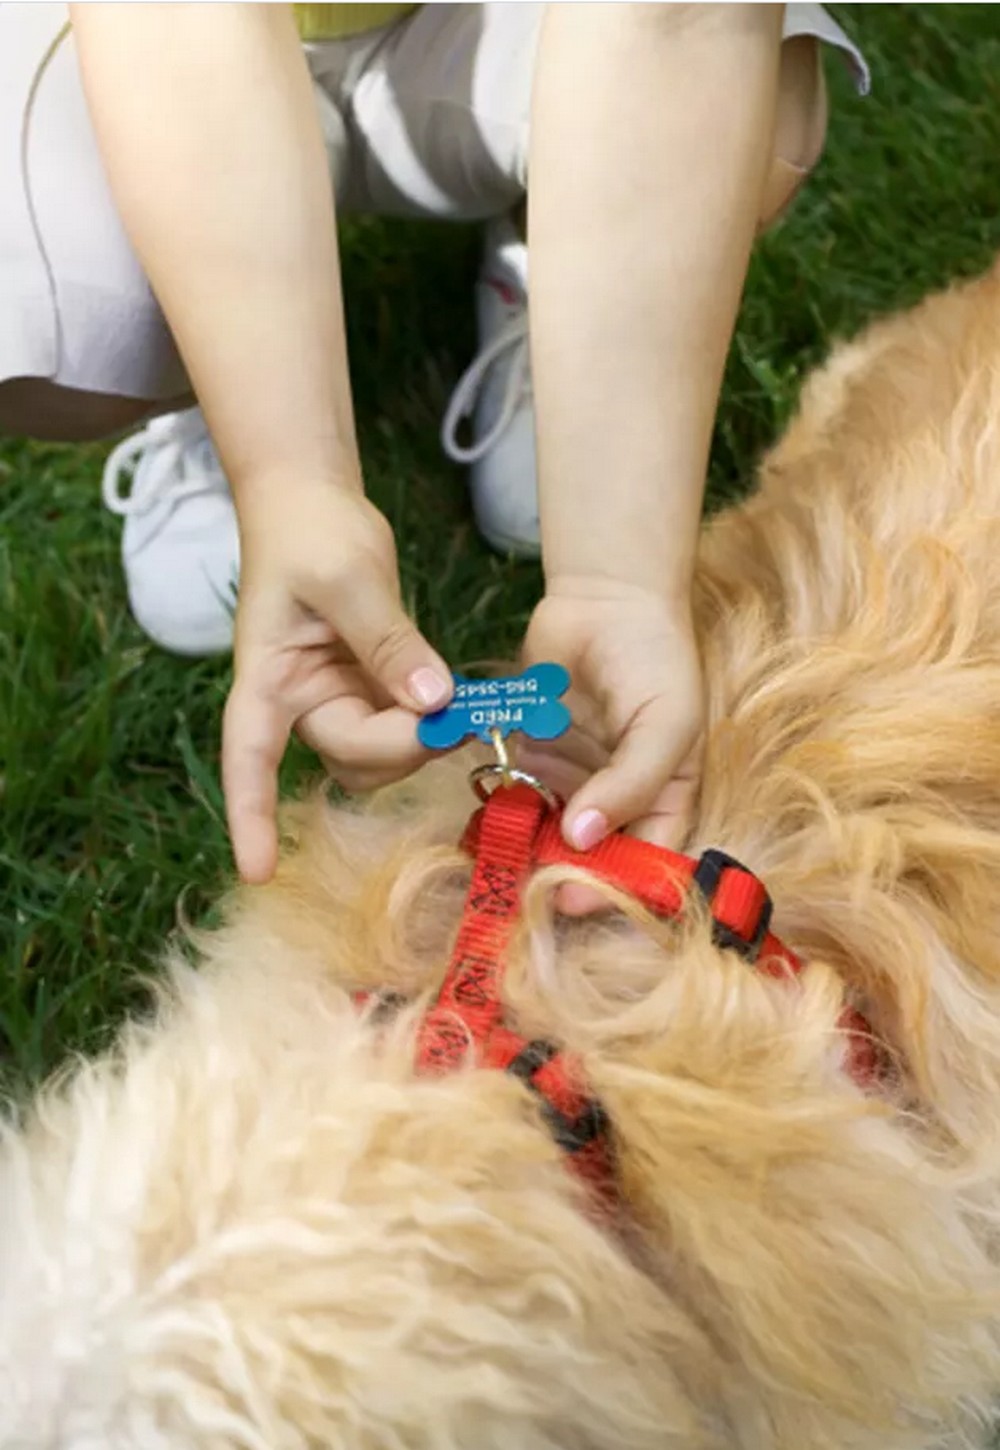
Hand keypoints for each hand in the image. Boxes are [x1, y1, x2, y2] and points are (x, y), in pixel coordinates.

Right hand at [222, 485, 450, 884]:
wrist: (312, 500)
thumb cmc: (309, 532)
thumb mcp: (350, 578)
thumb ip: (390, 643)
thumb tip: (433, 702)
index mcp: (267, 681)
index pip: (248, 760)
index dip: (251, 817)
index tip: (257, 871)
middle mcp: (298, 703)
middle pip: (349, 757)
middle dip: (400, 744)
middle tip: (451, 708)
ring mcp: (337, 698)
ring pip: (381, 755)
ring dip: (420, 737)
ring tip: (451, 694)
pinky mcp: (371, 688)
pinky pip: (403, 726)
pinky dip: (432, 719)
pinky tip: (455, 698)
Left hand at [518, 579, 703, 909]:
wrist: (605, 598)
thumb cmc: (654, 659)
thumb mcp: (665, 722)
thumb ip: (631, 782)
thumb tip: (584, 838)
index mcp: (665, 799)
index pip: (645, 863)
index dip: (614, 890)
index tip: (574, 902)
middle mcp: (618, 800)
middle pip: (592, 858)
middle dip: (560, 875)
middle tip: (524, 890)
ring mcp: (573, 780)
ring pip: (547, 832)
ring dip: (524, 848)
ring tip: (497, 862)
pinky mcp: (532, 755)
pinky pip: (513, 793)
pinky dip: (498, 808)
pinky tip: (478, 822)